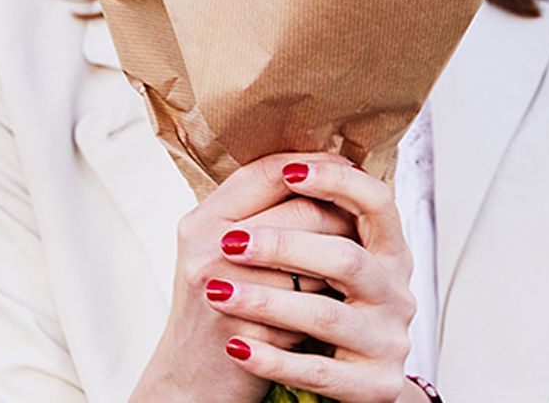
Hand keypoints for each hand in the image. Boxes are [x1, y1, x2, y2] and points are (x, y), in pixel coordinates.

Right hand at [129, 153, 357, 402]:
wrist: (190, 381)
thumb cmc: (217, 309)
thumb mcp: (219, 250)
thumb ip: (258, 211)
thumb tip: (328, 174)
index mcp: (201, 220)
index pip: (268, 171)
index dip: (315, 167)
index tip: (346, 171)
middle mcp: (206, 248)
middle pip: (302, 207)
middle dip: (341, 215)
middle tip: (358, 228)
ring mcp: (225, 290)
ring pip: (315, 253)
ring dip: (339, 259)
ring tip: (345, 266)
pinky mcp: (248, 329)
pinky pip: (312, 301)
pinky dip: (329, 299)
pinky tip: (332, 302)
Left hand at [206, 154, 418, 402]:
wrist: (340, 389)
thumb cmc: (320, 310)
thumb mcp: (327, 264)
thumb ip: (313, 221)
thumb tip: (278, 166)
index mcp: (389, 252)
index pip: (378, 203)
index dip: (338, 182)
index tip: (290, 172)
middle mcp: (397, 294)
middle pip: (346, 258)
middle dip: (284, 247)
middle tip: (229, 243)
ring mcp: (388, 341)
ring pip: (326, 316)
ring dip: (265, 302)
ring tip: (218, 293)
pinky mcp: (373, 386)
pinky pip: (317, 372)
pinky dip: (272, 358)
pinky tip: (236, 347)